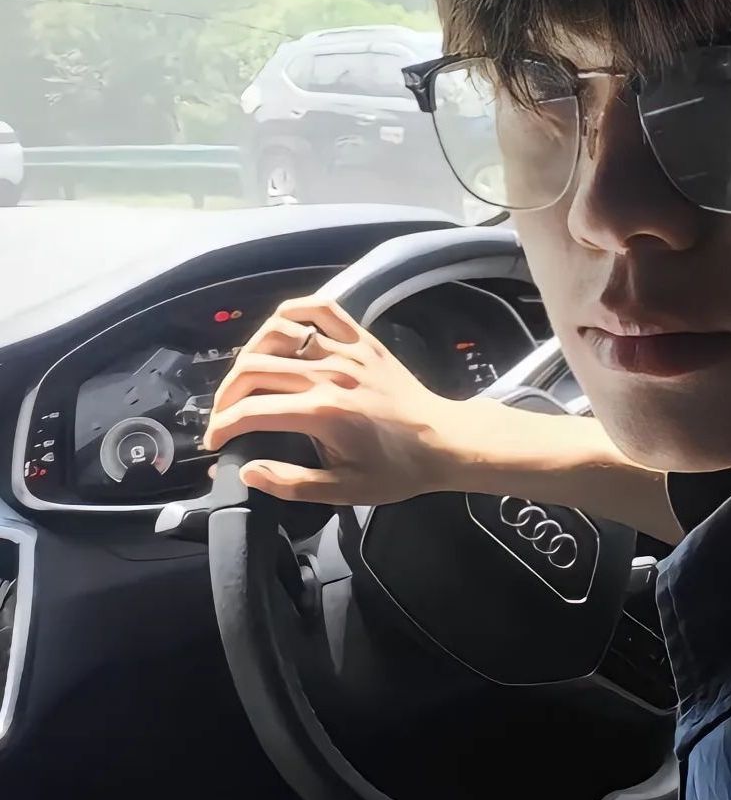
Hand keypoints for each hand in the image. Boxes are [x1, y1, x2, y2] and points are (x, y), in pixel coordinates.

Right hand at [204, 297, 491, 504]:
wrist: (444, 440)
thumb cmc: (397, 469)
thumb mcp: (345, 490)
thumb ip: (291, 483)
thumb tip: (247, 471)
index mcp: (323, 413)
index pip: (252, 411)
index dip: (222, 426)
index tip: (215, 442)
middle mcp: (329, 374)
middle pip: (254, 369)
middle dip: (226, 394)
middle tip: (224, 415)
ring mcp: (346, 351)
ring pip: (278, 333)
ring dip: (250, 354)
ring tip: (245, 379)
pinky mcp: (362, 339)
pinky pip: (321, 309)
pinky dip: (292, 312)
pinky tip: (277, 330)